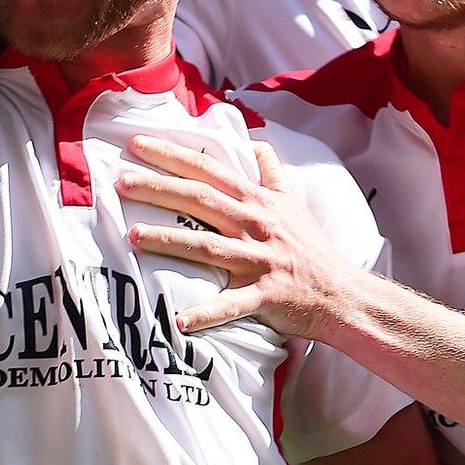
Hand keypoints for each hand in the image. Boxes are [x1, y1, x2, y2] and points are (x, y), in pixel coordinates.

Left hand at [118, 137, 356, 337]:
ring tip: (133, 236)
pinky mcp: (265, 296)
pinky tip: (179, 321)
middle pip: (200, 200)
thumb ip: (272, 170)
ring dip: (170, 241)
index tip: (137, 144)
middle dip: (159, 188)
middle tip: (121, 180)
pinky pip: (232, 306)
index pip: (208, 170)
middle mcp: (255, 225)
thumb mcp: (295, 201)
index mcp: (258, 200)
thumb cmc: (312, 247)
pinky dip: (206, 314)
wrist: (342, 292)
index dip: (172, 155)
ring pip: (208, 247)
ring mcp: (260, 261)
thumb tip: (255, 142)